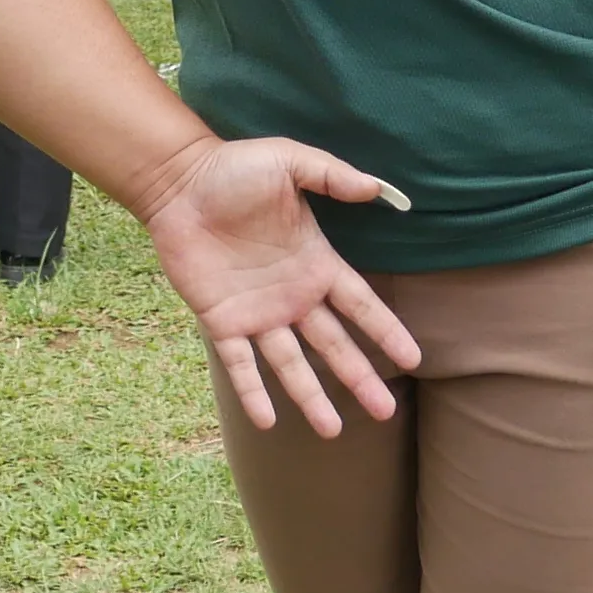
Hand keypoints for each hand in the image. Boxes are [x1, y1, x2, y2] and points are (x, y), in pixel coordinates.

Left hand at [130, 136, 423, 436]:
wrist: (178, 182)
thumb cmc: (234, 168)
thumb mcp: (289, 161)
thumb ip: (331, 175)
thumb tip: (375, 189)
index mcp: (314, 263)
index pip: (360, 306)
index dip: (386, 331)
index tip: (413, 361)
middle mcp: (292, 296)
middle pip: (333, 345)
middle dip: (360, 378)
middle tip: (385, 413)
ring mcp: (257, 312)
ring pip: (291, 364)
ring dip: (311, 397)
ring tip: (333, 432)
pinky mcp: (220, 320)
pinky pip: (240, 363)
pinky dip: (252, 392)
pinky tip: (268, 422)